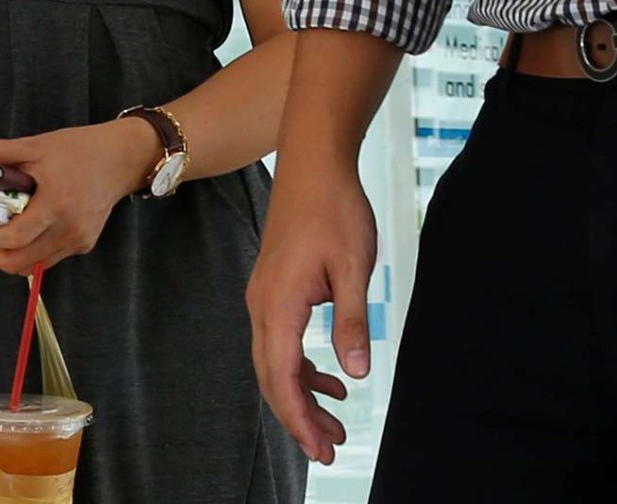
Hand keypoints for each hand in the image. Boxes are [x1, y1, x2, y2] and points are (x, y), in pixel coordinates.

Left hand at [0, 119, 158, 274]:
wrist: (123, 158)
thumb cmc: (81, 150)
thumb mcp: (33, 145)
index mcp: (56, 204)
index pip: (13, 239)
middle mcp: (69, 229)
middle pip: (17, 263)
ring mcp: (77, 241)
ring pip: (30, 266)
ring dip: (8, 255)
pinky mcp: (82, 245)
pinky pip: (46, 259)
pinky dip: (29, 250)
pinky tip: (25, 227)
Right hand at [246, 167, 375, 463]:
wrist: (313, 165)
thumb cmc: (333, 209)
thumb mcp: (353, 267)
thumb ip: (351, 322)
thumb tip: (354, 373)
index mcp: (278, 303)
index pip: (281, 376)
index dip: (298, 417)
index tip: (319, 448)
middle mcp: (262, 304)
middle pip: (272, 376)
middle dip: (298, 416)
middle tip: (328, 449)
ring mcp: (264, 297)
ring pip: (275, 361)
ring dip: (301, 394)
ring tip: (334, 424)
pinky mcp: (274, 289)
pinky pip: (281, 340)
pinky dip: (302, 366)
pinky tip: (330, 376)